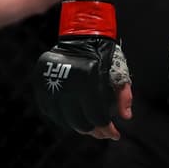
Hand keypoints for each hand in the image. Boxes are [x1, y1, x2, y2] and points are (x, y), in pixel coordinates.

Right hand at [33, 0, 132, 139]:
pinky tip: (72, 118)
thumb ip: (124, 95)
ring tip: (88, 126)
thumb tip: (126, 117)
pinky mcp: (42, 81)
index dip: (107, 129)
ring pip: (63, 119)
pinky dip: (61, 117)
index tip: (114, 134)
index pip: (97, 116)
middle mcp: (69, 82)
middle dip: (94, 131)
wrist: (83, 33)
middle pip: (80, 121)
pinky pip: (49, 109)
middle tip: (102, 133)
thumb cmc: (104, 53)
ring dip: (77, 126)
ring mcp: (52, 82)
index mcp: (89, 79)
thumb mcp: (119, 71)